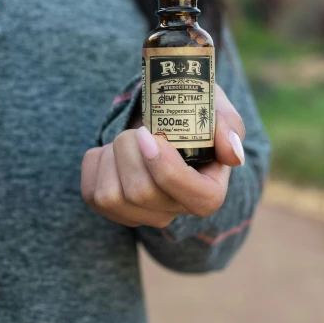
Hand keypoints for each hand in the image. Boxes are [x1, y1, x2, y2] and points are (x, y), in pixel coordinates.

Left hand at [81, 86, 245, 228]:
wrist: (159, 116)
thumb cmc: (191, 112)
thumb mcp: (215, 108)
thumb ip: (229, 126)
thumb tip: (232, 154)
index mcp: (209, 192)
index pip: (196, 199)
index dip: (167, 169)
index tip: (148, 133)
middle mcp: (175, 210)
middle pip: (141, 192)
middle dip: (129, 149)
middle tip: (138, 128)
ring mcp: (141, 215)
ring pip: (111, 196)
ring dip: (111, 155)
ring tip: (125, 139)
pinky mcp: (112, 210)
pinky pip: (91, 193)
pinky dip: (95, 163)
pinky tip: (111, 152)